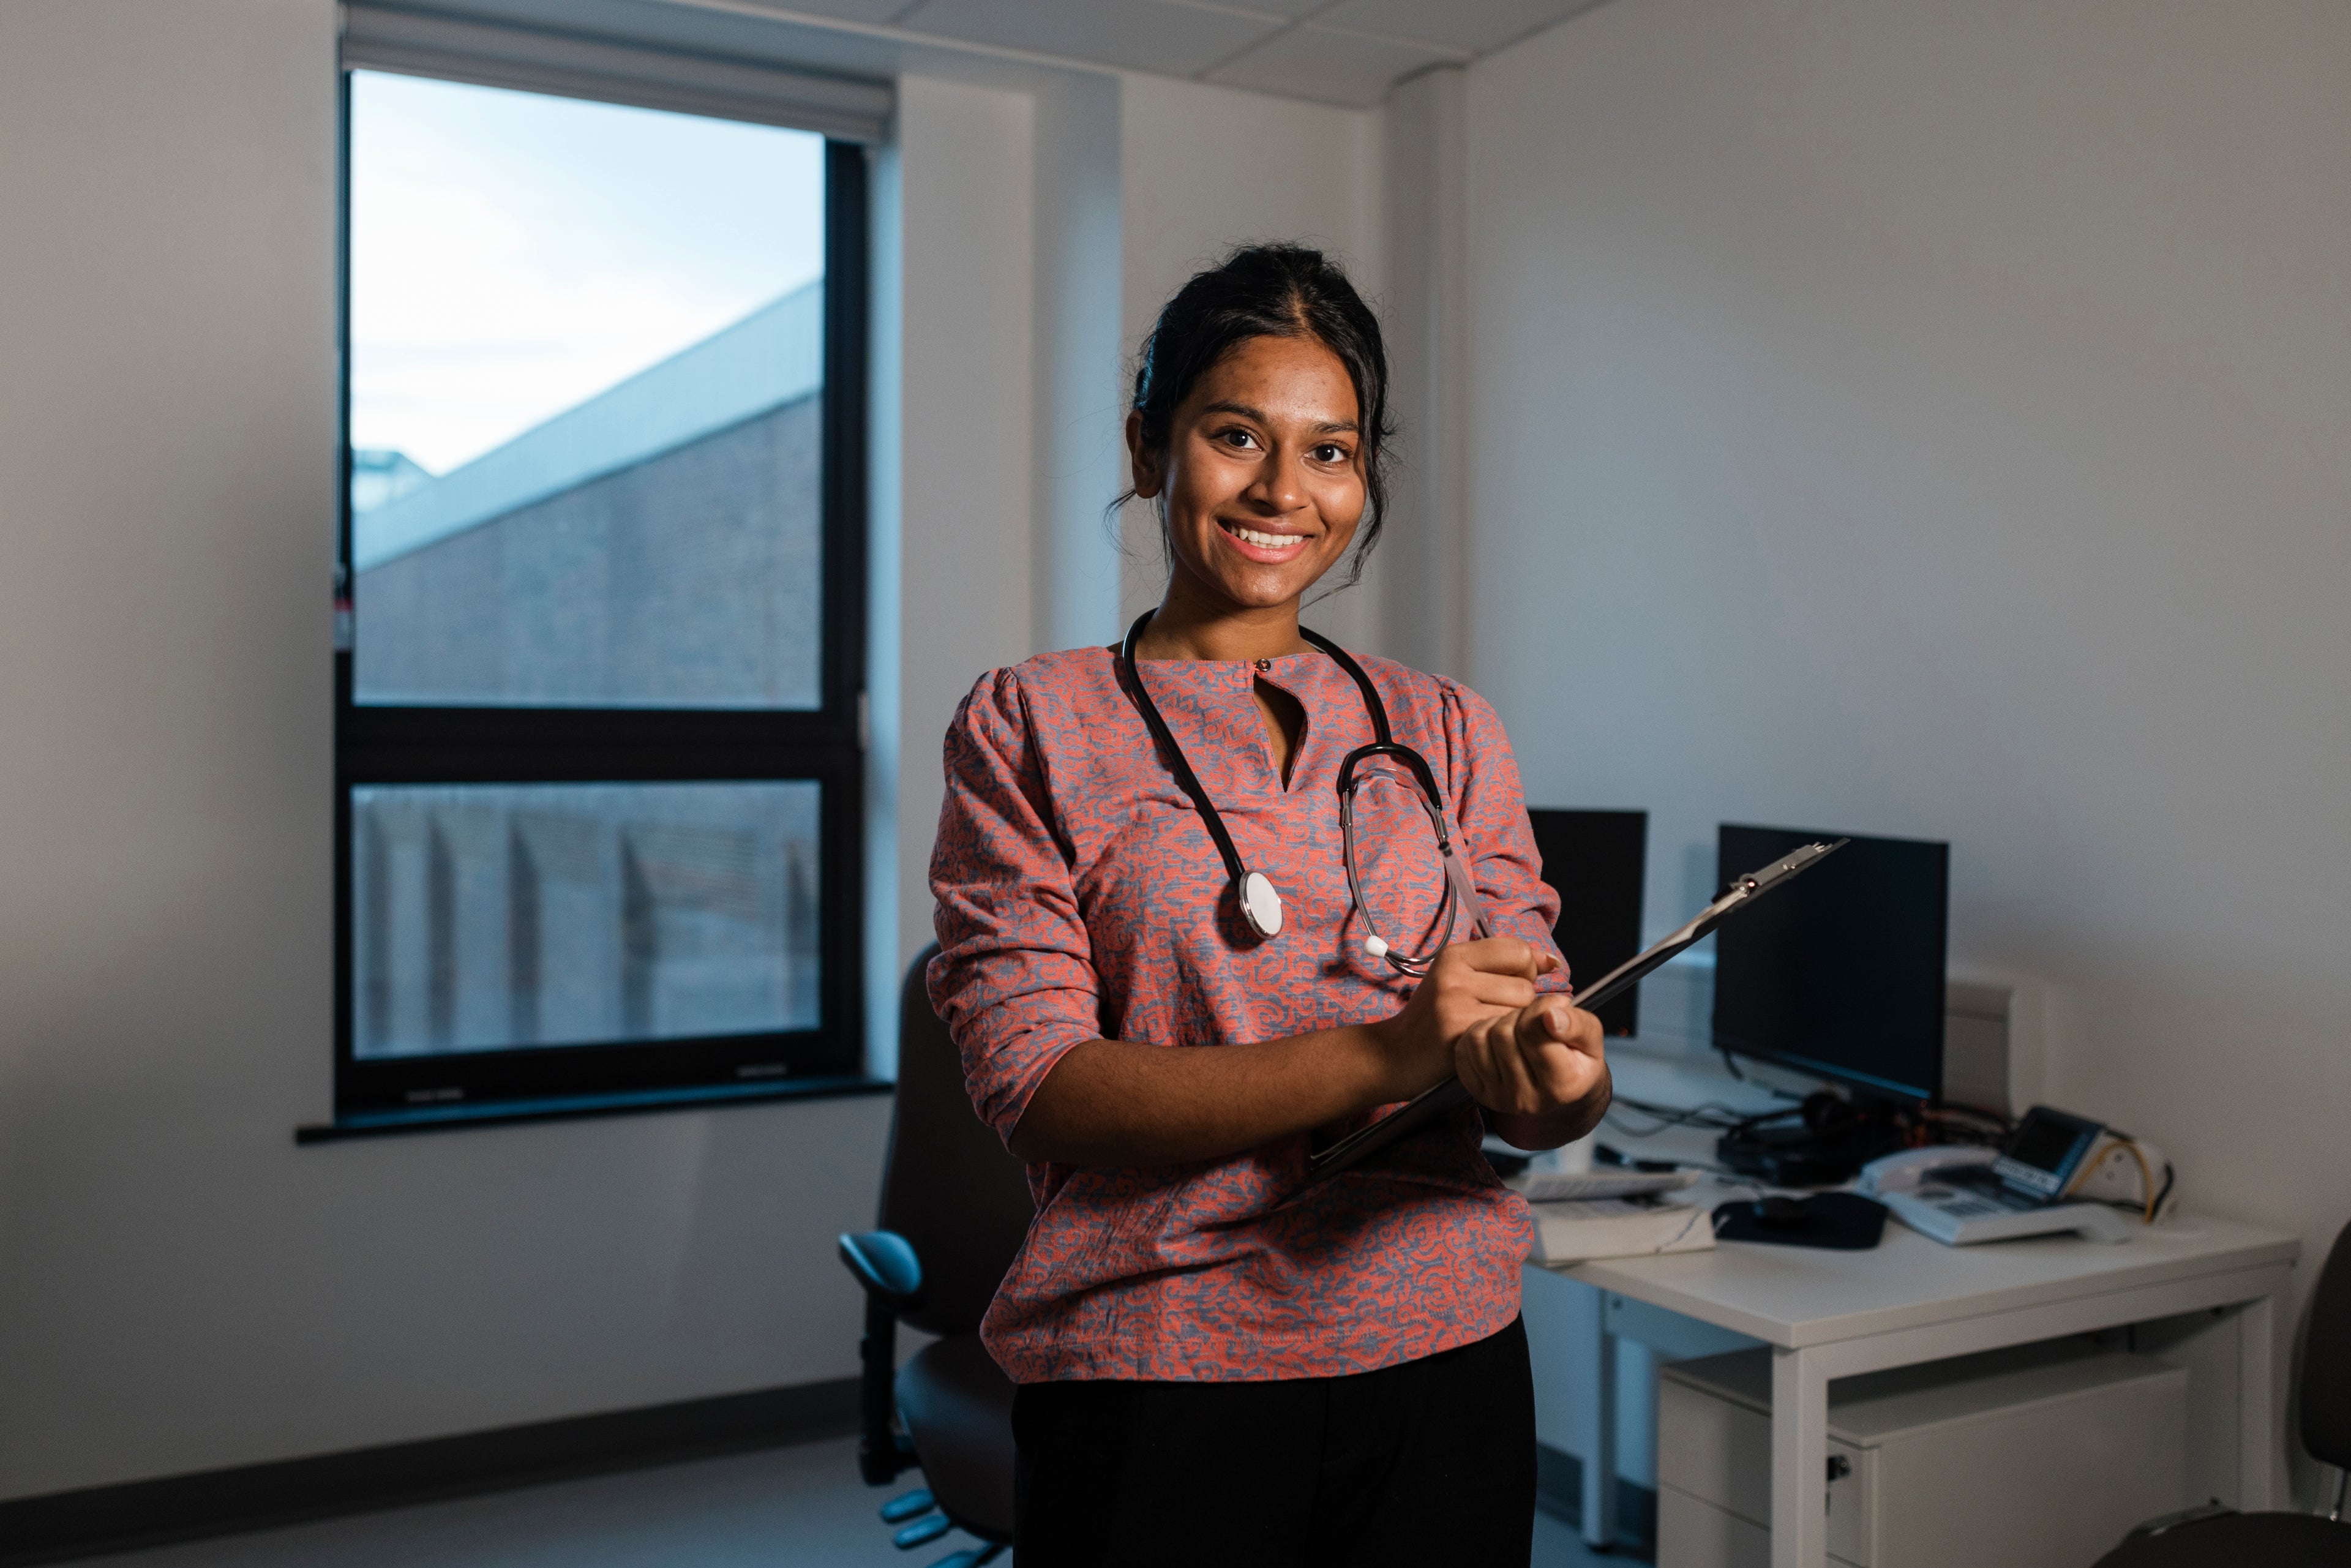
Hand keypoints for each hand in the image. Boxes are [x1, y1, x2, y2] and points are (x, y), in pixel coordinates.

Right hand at [1366, 938, 1558, 1101]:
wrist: (1394, 1055)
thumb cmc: (1435, 1018)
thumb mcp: (1461, 979)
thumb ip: (1505, 965)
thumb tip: (1551, 962)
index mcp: (1454, 955)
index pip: (1519, 951)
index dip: (1525, 971)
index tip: (1509, 986)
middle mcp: (1454, 973)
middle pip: (1525, 983)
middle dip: (1518, 1003)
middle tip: (1490, 1015)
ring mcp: (1455, 1001)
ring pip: (1521, 1009)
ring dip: (1513, 1024)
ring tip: (1487, 1029)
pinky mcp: (1460, 1030)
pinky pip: (1508, 1031)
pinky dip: (1504, 1041)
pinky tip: (1485, 1044)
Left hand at [1455, 993, 1607, 1119]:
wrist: (1561, 1095)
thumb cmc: (1577, 1059)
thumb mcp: (1591, 1039)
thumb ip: (1578, 1024)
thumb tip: (1551, 1015)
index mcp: (1561, 1085)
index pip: (1533, 1029)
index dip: (1540, 1007)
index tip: (1550, 1010)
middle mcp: (1527, 1099)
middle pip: (1503, 1032)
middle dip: (1517, 1015)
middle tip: (1533, 1021)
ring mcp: (1499, 1099)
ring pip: (1479, 1038)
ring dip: (1495, 1023)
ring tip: (1516, 1029)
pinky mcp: (1478, 1093)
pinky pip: (1464, 1050)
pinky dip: (1478, 1034)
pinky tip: (1497, 1039)